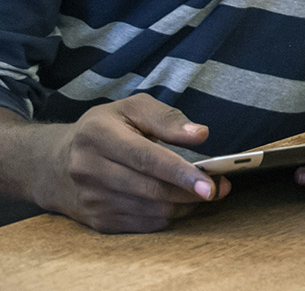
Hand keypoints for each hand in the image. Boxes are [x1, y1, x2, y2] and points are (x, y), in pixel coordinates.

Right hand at [30, 95, 230, 232]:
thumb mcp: (131, 109)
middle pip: (151, 189)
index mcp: (98, 136)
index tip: (210, 183)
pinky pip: (143, 224)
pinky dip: (168, 215)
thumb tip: (200, 135)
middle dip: (191, 192)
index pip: (145, 158)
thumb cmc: (104, 130)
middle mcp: (89, 170)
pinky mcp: (97, 220)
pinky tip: (180, 203)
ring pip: (150, 211)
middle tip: (220, 188)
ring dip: (184, 205)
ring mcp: (91, 199)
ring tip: (205, 193)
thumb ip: (167, 118)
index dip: (180, 172)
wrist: (55, 164)